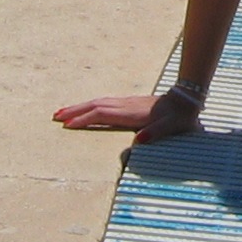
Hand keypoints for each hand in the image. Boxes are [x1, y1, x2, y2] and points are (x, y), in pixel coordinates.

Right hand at [53, 90, 202, 141]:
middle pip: (94, 105)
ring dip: (79, 107)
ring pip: (98, 102)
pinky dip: (90, 105)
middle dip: (74, 111)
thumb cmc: (178, 117)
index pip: (102, 115)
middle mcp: (125, 105)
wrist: (187, 99)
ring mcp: (126, 102)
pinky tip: (86, 109)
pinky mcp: (129, 102)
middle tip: (55, 117)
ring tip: (62, 112)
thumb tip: (139, 142)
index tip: (67, 126)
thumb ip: (156, 134)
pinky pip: (104, 103)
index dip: (84, 120)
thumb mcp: (171, 127)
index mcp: (131, 113)